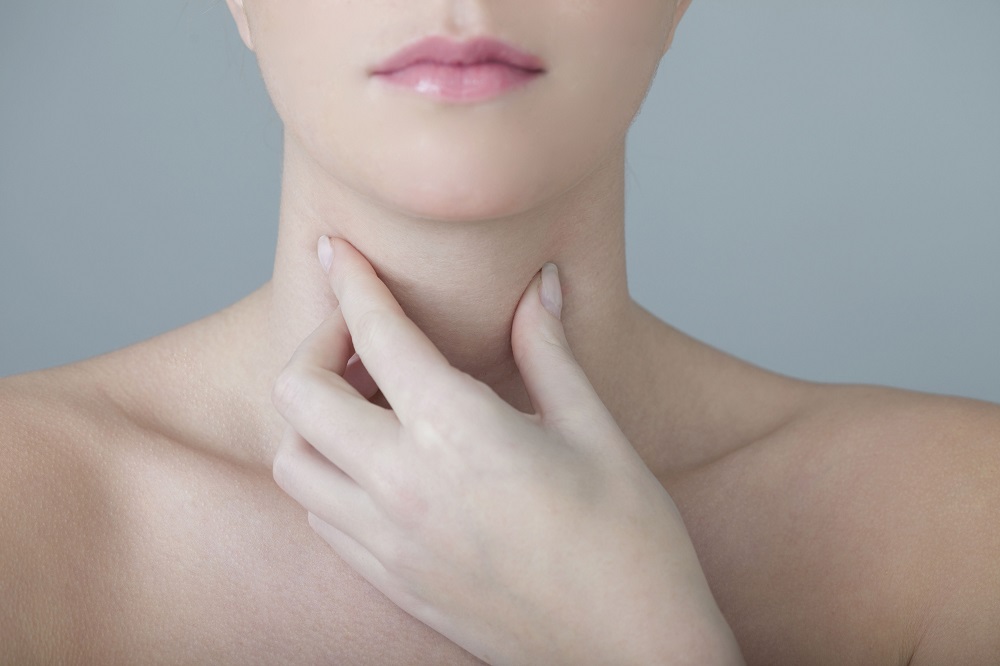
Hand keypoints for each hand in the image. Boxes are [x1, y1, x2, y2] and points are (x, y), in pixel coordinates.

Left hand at [271, 237, 741, 664]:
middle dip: (316, 343)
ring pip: (294, 460)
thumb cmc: (630, 545)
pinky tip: (376, 462)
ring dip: (311, 416)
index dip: (351, 280)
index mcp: (458, 433)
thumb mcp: (595, 432)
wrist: (631, 654)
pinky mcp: (390, 581)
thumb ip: (548, 352)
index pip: (376, 335)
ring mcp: (388, 542)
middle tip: (360, 334)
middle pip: (299, 393)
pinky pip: (322, 515)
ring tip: (365, 400)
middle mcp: (403, 486)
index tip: (337, 250)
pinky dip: (327, 472)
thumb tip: (540, 288)